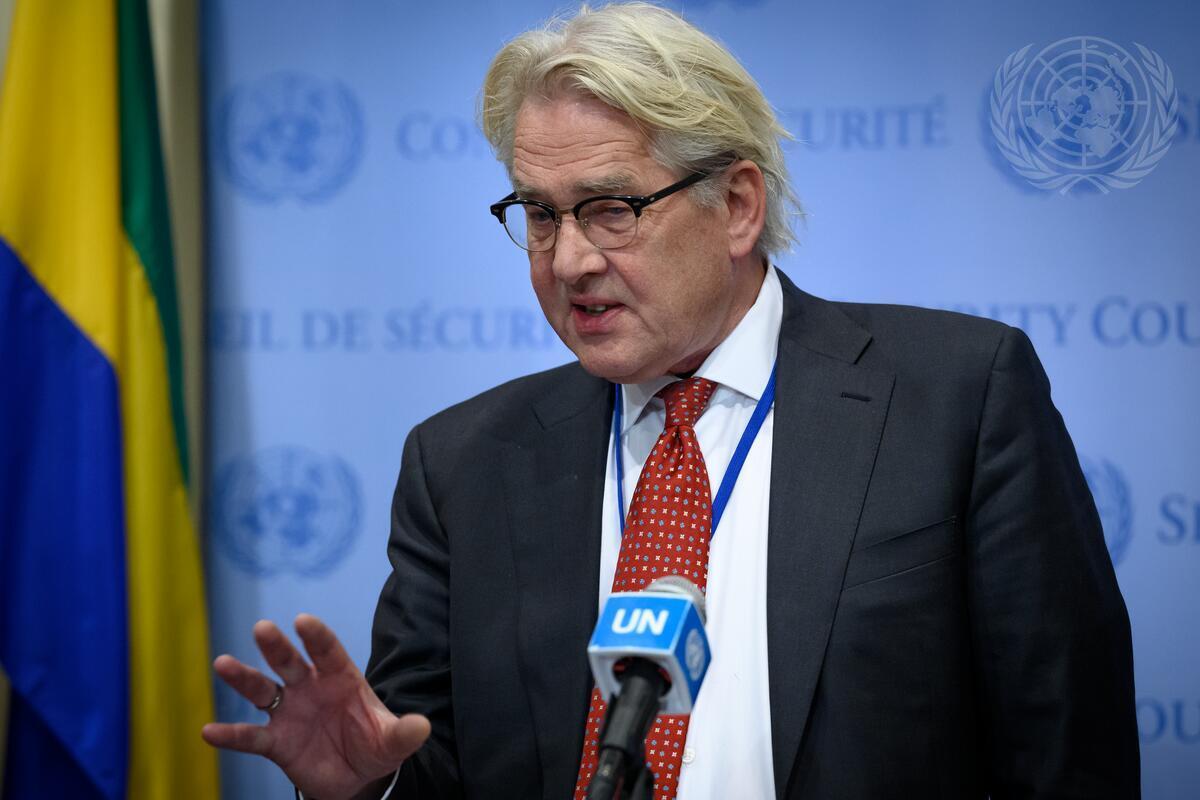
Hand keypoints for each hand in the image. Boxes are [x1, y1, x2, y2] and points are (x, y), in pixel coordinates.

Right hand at [201, 614, 429, 798]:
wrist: (356, 779)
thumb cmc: (374, 745)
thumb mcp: (393, 741)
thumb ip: (404, 733)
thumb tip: (422, 726)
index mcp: (340, 677)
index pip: (328, 651)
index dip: (317, 637)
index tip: (303, 620)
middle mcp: (310, 688)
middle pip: (290, 662)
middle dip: (277, 646)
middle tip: (263, 628)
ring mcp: (289, 712)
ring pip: (262, 690)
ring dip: (243, 677)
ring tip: (223, 663)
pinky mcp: (276, 742)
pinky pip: (250, 736)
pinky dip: (231, 734)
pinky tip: (209, 730)